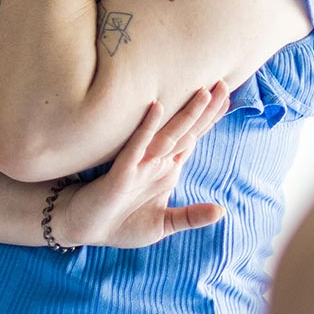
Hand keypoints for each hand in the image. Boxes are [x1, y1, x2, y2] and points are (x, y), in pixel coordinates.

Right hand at [52, 80, 230, 249]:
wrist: (85, 228)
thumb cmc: (122, 224)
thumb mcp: (163, 225)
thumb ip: (191, 217)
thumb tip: (222, 210)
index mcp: (166, 169)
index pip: (192, 139)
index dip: (209, 121)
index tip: (228, 98)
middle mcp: (155, 161)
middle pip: (186, 132)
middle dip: (206, 111)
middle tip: (224, 85)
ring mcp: (139, 164)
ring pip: (167, 134)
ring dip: (186, 115)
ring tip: (204, 93)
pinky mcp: (121, 173)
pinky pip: (136, 146)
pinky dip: (147, 128)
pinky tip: (157, 108)